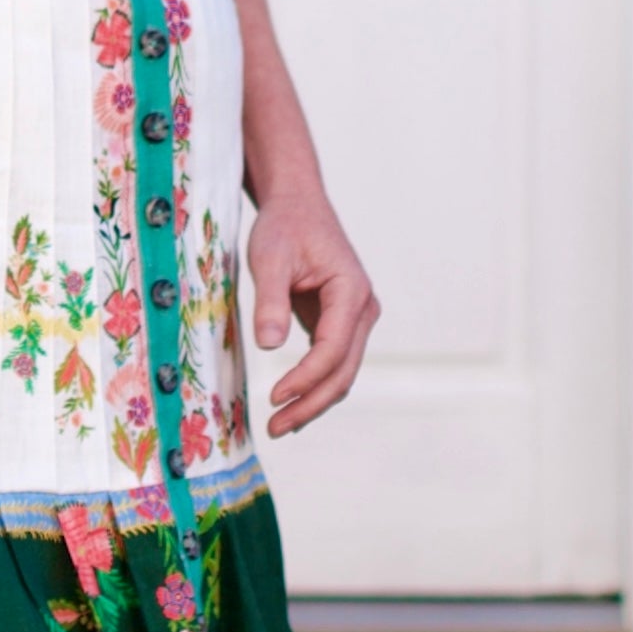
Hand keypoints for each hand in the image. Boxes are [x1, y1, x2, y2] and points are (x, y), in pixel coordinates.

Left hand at [249, 186, 378, 436]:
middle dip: (310, 403)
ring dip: (313, 401)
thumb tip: (269, 346)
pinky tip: (290, 406)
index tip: (274, 397)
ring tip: (279, 425)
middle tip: (275, 427)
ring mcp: (356, 319)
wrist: (298, 205)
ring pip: (342, 373)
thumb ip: (270, 301)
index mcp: (351, 291)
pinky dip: (313, 387)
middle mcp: (363, 309)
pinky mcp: (341, 324)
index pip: (333, 348)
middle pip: (343, 371)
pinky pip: (332, 363)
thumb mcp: (270, 258)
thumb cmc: (284, 226)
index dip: (305, 378)